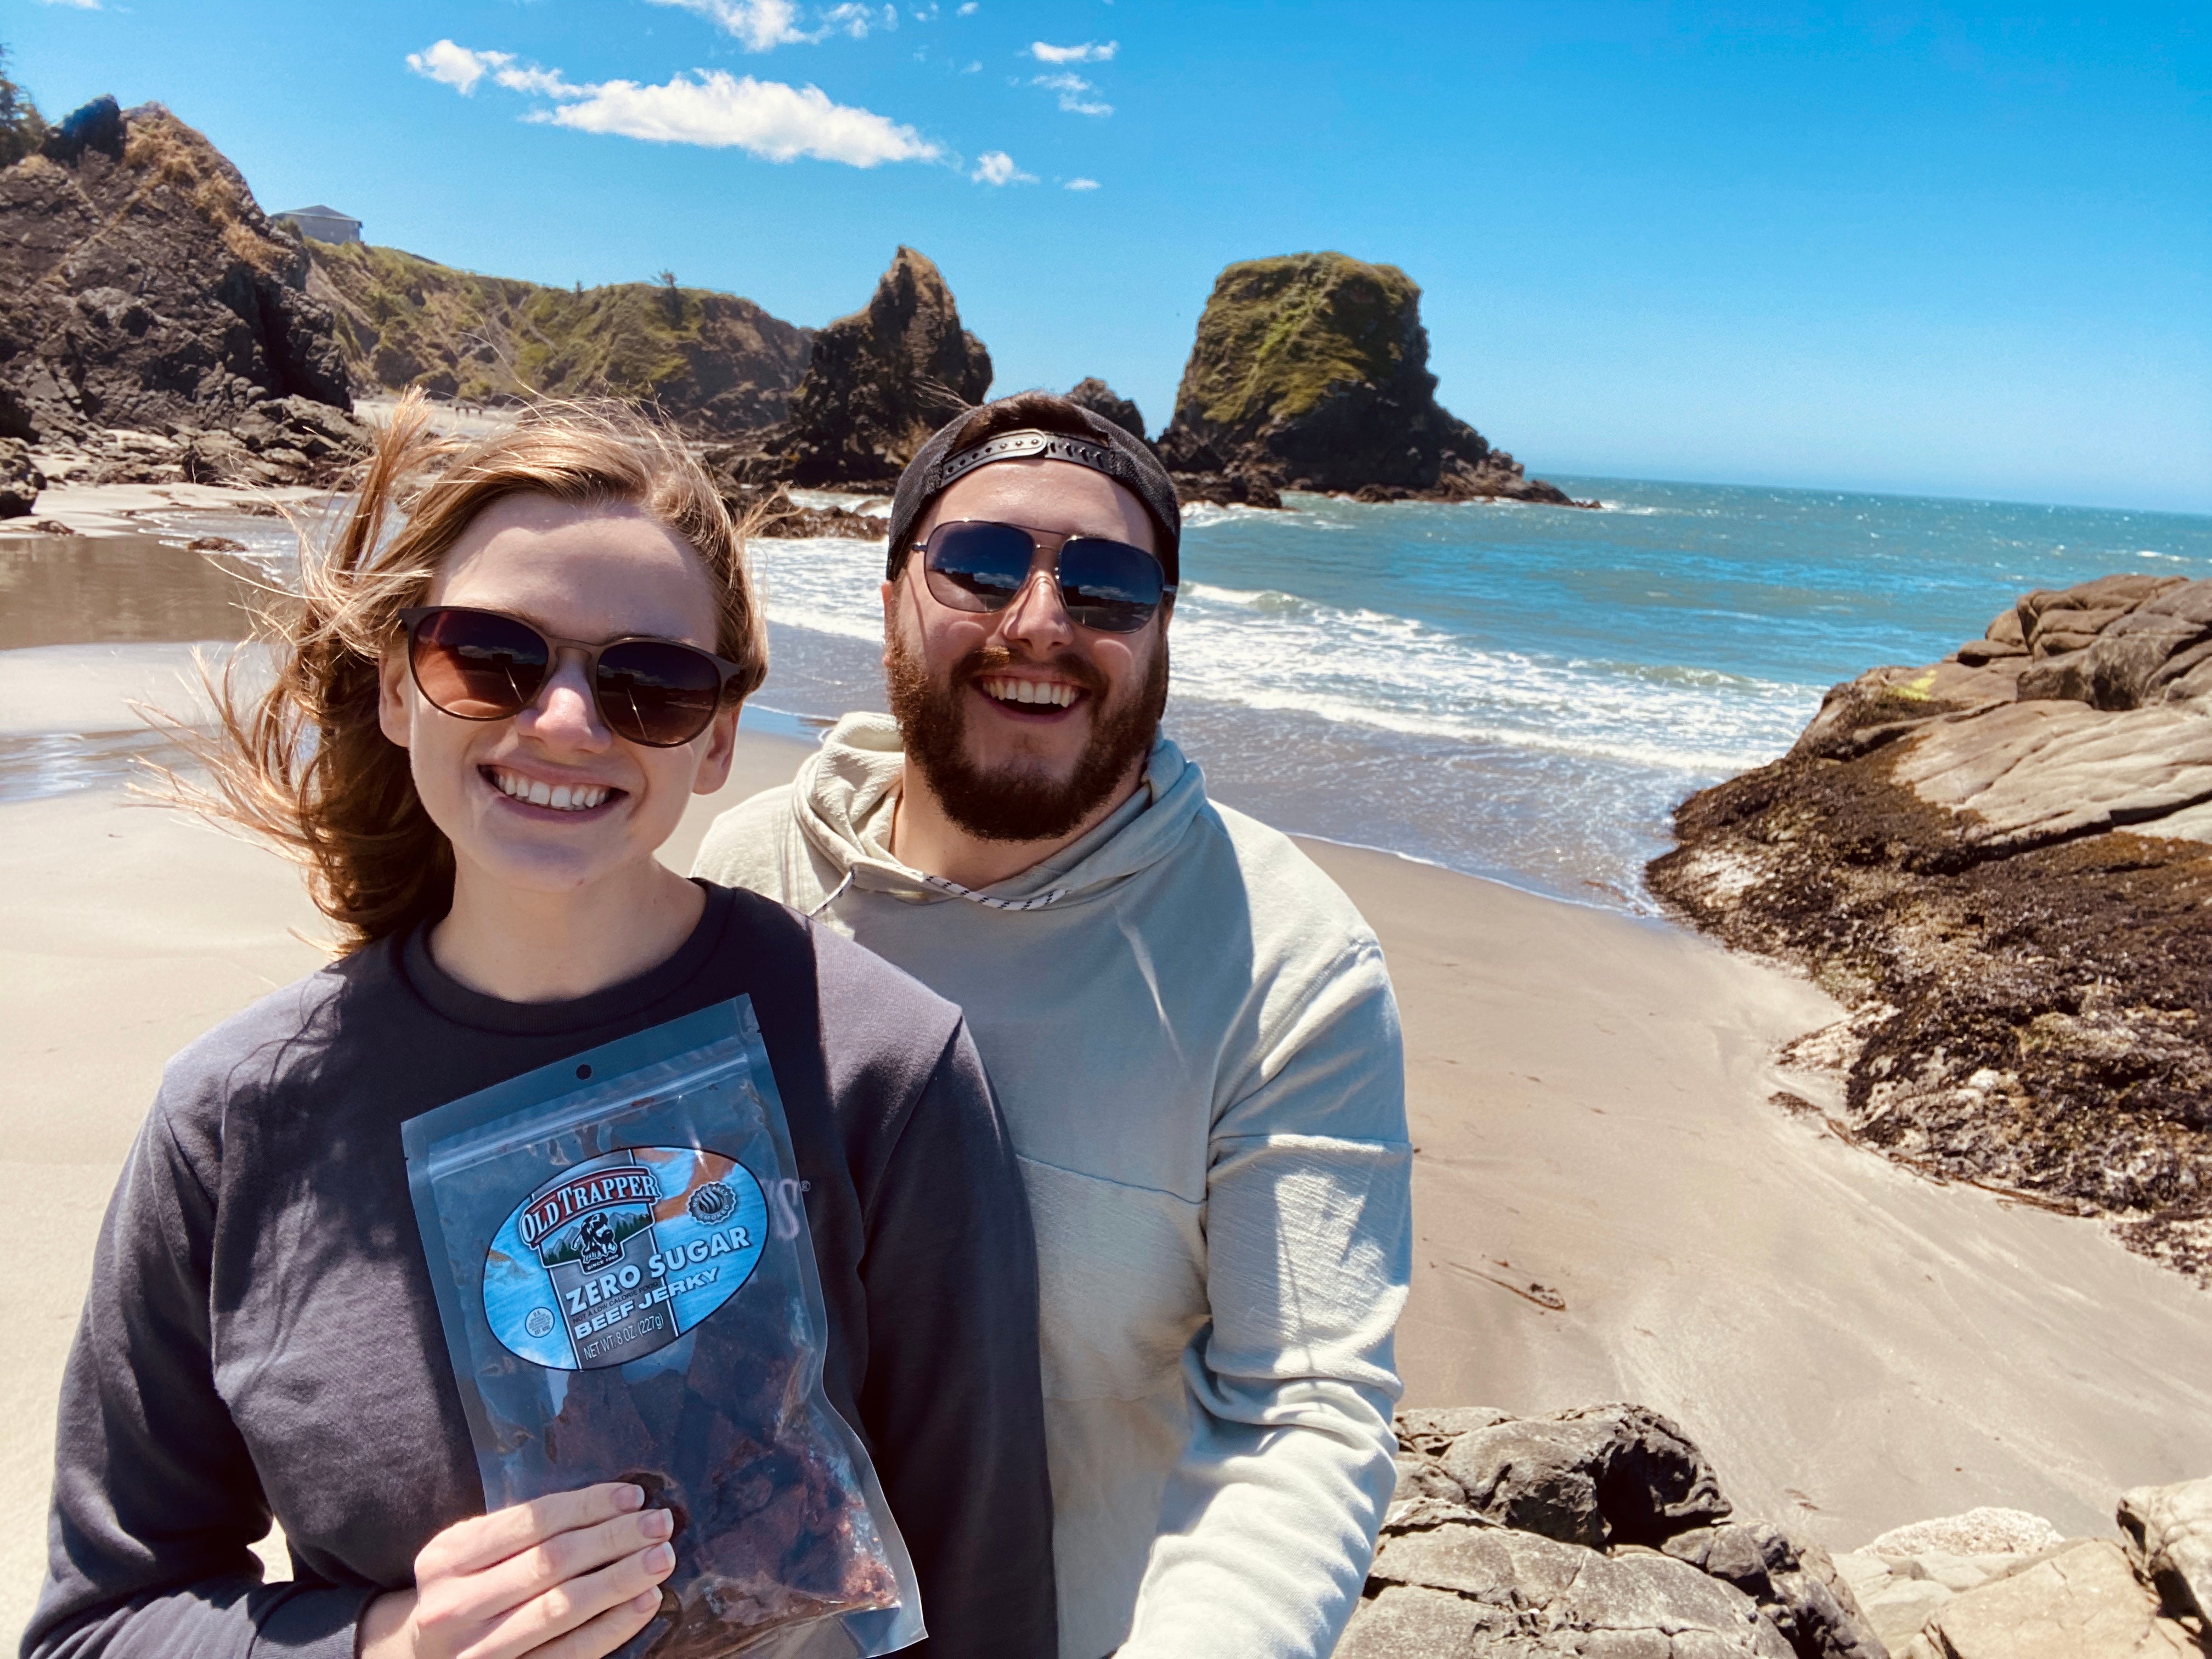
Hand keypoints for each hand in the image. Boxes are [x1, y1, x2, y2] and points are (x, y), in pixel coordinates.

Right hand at [359, 1482, 675, 1658]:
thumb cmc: (463, 1591)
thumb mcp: (469, 1552)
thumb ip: (520, 1531)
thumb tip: (612, 1503)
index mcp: (447, 1558)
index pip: (529, 1523)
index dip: (586, 1506)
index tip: (633, 1496)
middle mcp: (455, 1606)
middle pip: (549, 1564)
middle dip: (613, 1540)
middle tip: (660, 1524)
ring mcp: (478, 1650)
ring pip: (560, 1609)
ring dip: (619, 1580)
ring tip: (661, 1558)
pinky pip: (570, 1653)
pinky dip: (612, 1626)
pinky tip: (644, 1602)